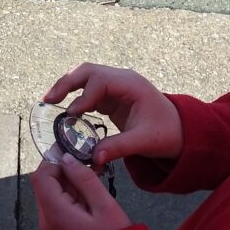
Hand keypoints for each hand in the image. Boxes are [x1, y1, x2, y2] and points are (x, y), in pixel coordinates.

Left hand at [31, 155, 131, 229]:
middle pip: (43, 184)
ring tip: (92, 186)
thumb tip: (66, 158)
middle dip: (62, 172)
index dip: (54, 160)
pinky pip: (55, 206)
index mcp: (55, 213)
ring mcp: (48, 228)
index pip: (41, 176)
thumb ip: (84, 179)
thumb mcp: (104, 205)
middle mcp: (45, 221)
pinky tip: (88, 199)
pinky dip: (68, 196)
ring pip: (49, 193)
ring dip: (67, 184)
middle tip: (88, 168)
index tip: (75, 154)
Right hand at [44, 63, 182, 166]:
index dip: (84, 96)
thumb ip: (119, 148)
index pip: (100, 81)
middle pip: (88, 71)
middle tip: (49, 99)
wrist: (181, 131)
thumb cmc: (167, 133)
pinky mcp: (111, 95)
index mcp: (132, 85)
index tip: (72, 114)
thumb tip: (94, 158)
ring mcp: (115, 85)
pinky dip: (74, 97)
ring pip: (85, 77)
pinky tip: (64, 109)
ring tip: (49, 101)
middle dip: (67, 83)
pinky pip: (88, 90)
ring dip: (67, 86)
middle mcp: (122, 79)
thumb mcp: (145, 142)